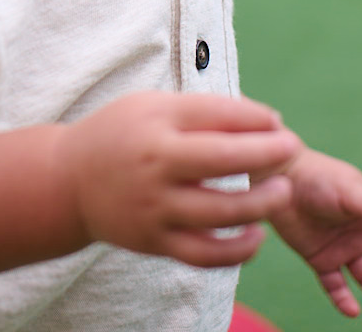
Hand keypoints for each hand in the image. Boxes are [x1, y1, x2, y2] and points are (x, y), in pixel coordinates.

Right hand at [58, 92, 300, 267]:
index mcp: (156, 123)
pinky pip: (205, 254)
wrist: (67, 183)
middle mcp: (155, 164)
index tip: (277, 121)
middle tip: (294, 149)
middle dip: (267, 153)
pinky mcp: (155, 242)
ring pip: (220, 212)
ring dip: (262, 203)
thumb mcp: (153, 106)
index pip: (217, 114)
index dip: (256, 118)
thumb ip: (204, 112)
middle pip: (223, 159)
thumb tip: (266, 121)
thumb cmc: (121, 135)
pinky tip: (257, 235)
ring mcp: (155, 207)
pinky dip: (237, 251)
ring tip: (285, 191)